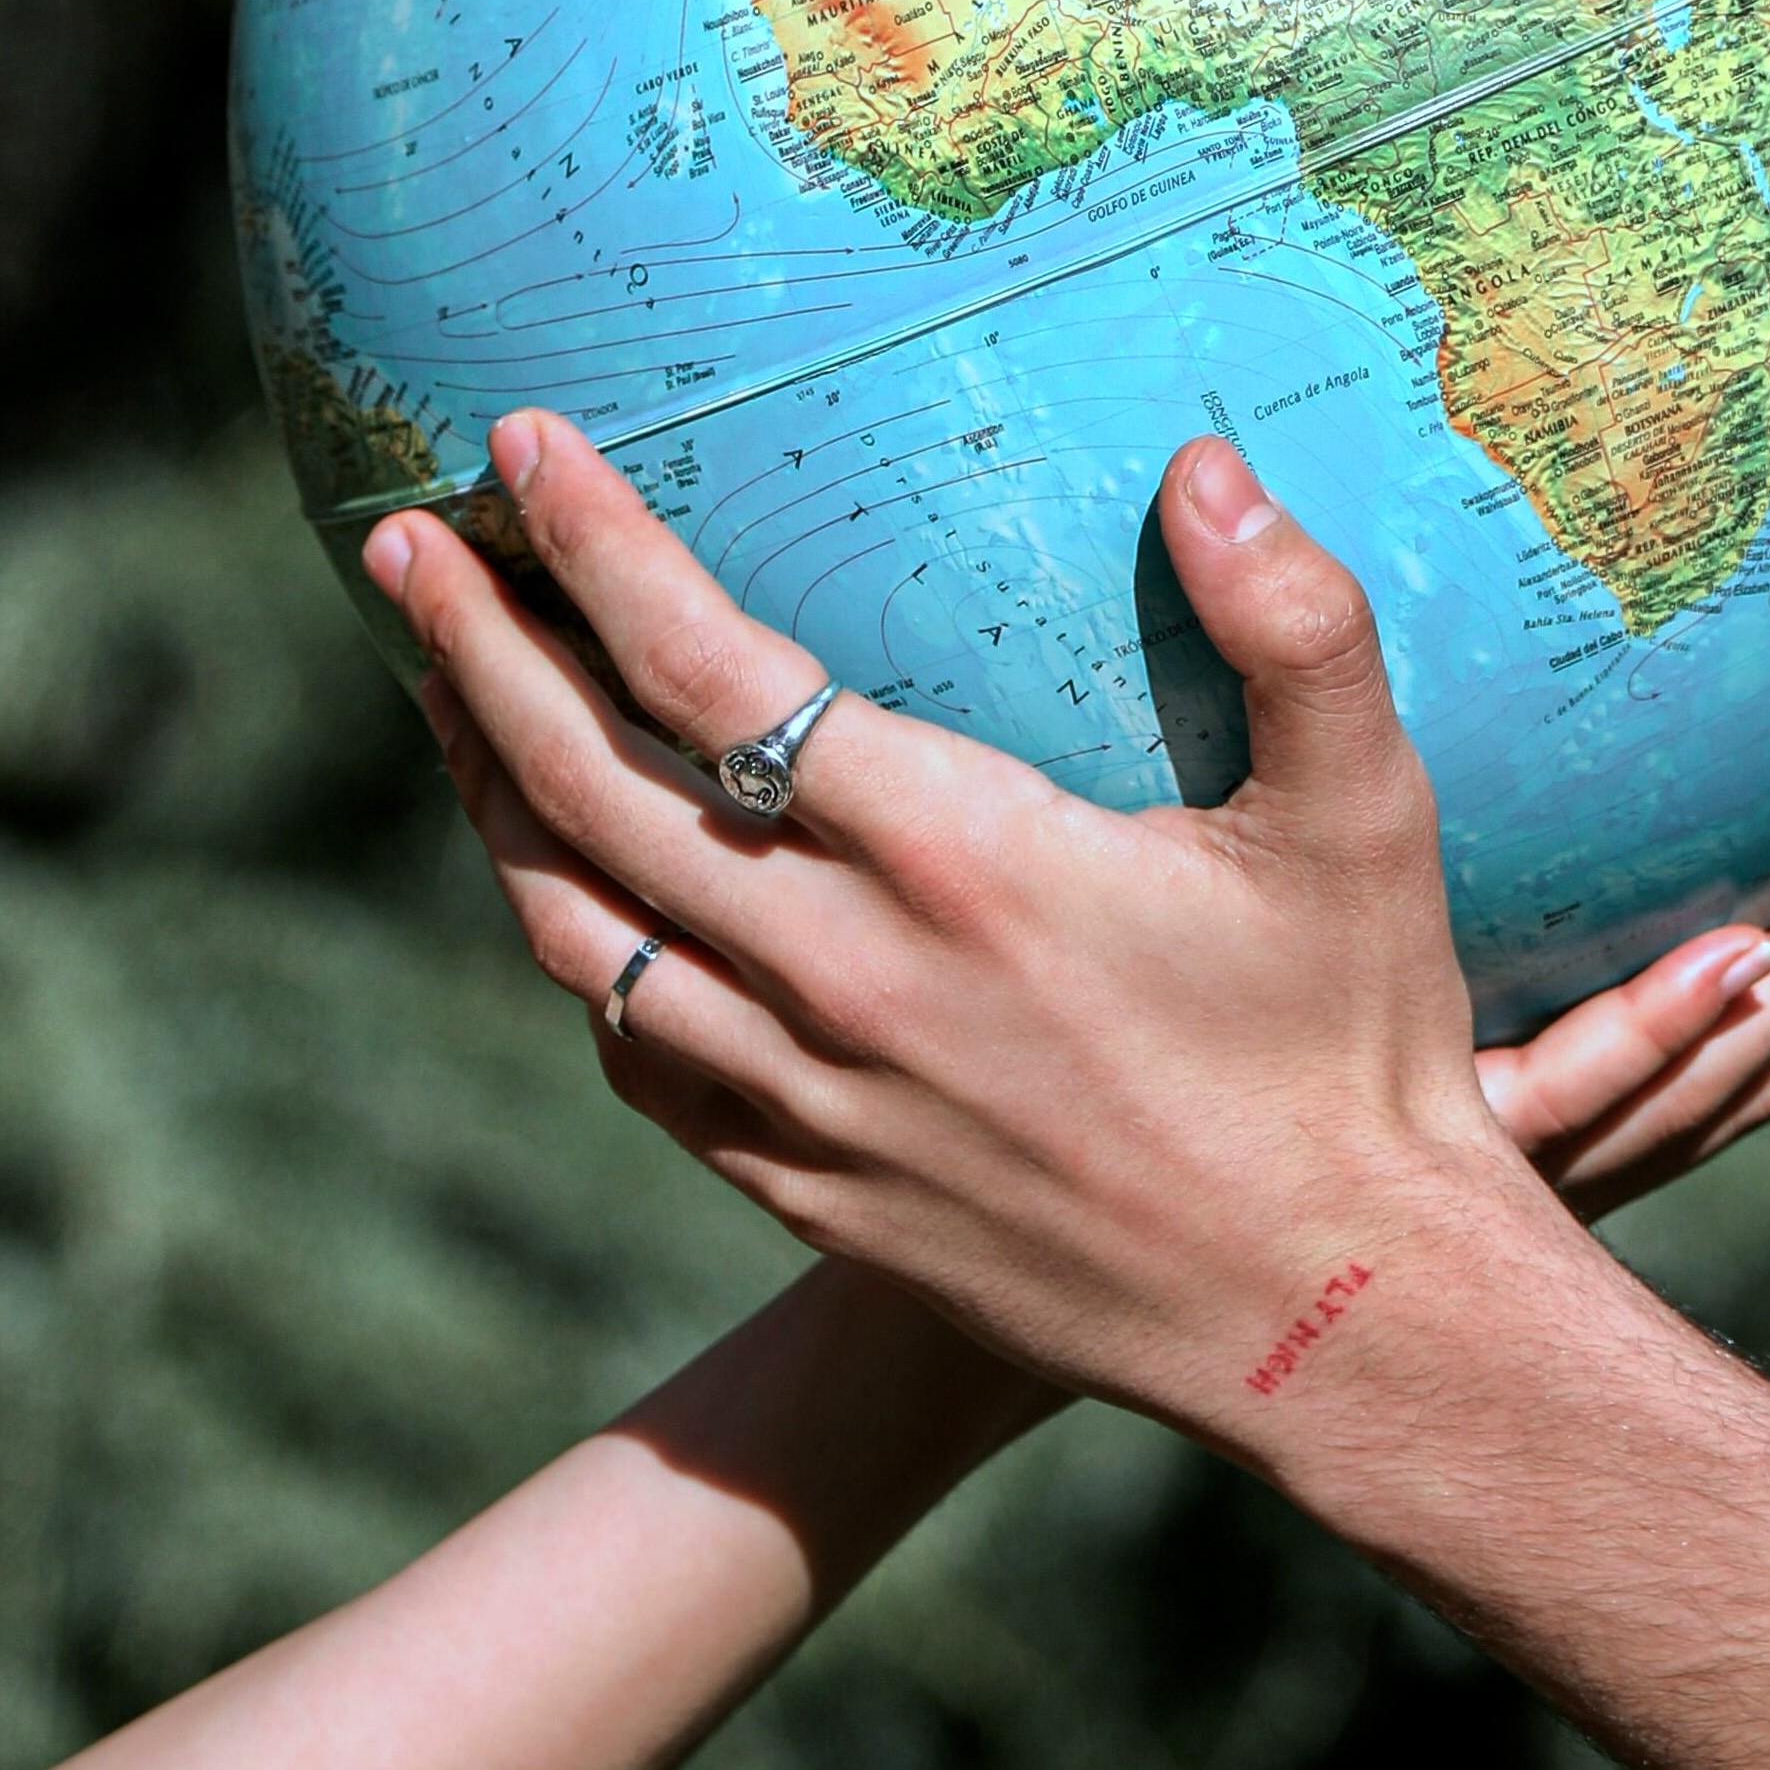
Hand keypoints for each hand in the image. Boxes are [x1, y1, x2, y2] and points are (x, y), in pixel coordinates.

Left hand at [368, 415, 1769, 1421]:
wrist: (1334, 1321)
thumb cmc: (1354, 1047)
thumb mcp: (1365, 816)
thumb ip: (1295, 623)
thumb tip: (1203, 465)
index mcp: (956, 858)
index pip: (709, 670)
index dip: (595, 547)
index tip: (519, 448)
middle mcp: (844, 976)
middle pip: (588, 787)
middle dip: (476, 648)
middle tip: (404, 540)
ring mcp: (807, 1098)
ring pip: (576, 926)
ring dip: (489, 794)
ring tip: (443, 691)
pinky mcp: (807, 1189)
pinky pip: (634, 1052)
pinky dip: (572, 949)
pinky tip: (561, 891)